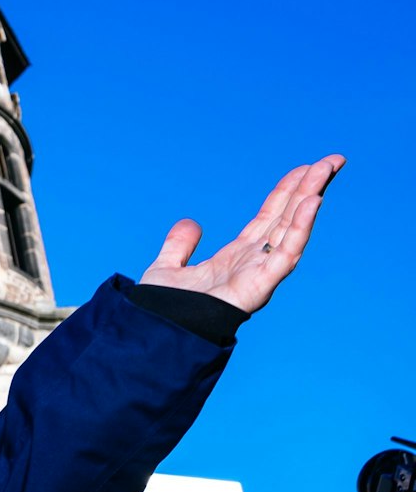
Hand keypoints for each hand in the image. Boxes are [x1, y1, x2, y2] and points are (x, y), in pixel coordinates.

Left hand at [138, 154, 341, 312]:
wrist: (157, 331)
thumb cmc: (164, 309)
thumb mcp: (167, 267)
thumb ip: (179, 246)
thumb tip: (191, 223)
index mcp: (237, 256)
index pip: (269, 216)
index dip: (287, 191)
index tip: (305, 167)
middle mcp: (254, 262)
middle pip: (288, 217)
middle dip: (310, 188)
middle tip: (333, 159)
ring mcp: (260, 273)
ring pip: (292, 229)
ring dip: (310, 199)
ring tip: (326, 170)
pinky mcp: (261, 285)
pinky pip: (286, 253)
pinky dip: (300, 228)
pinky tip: (312, 202)